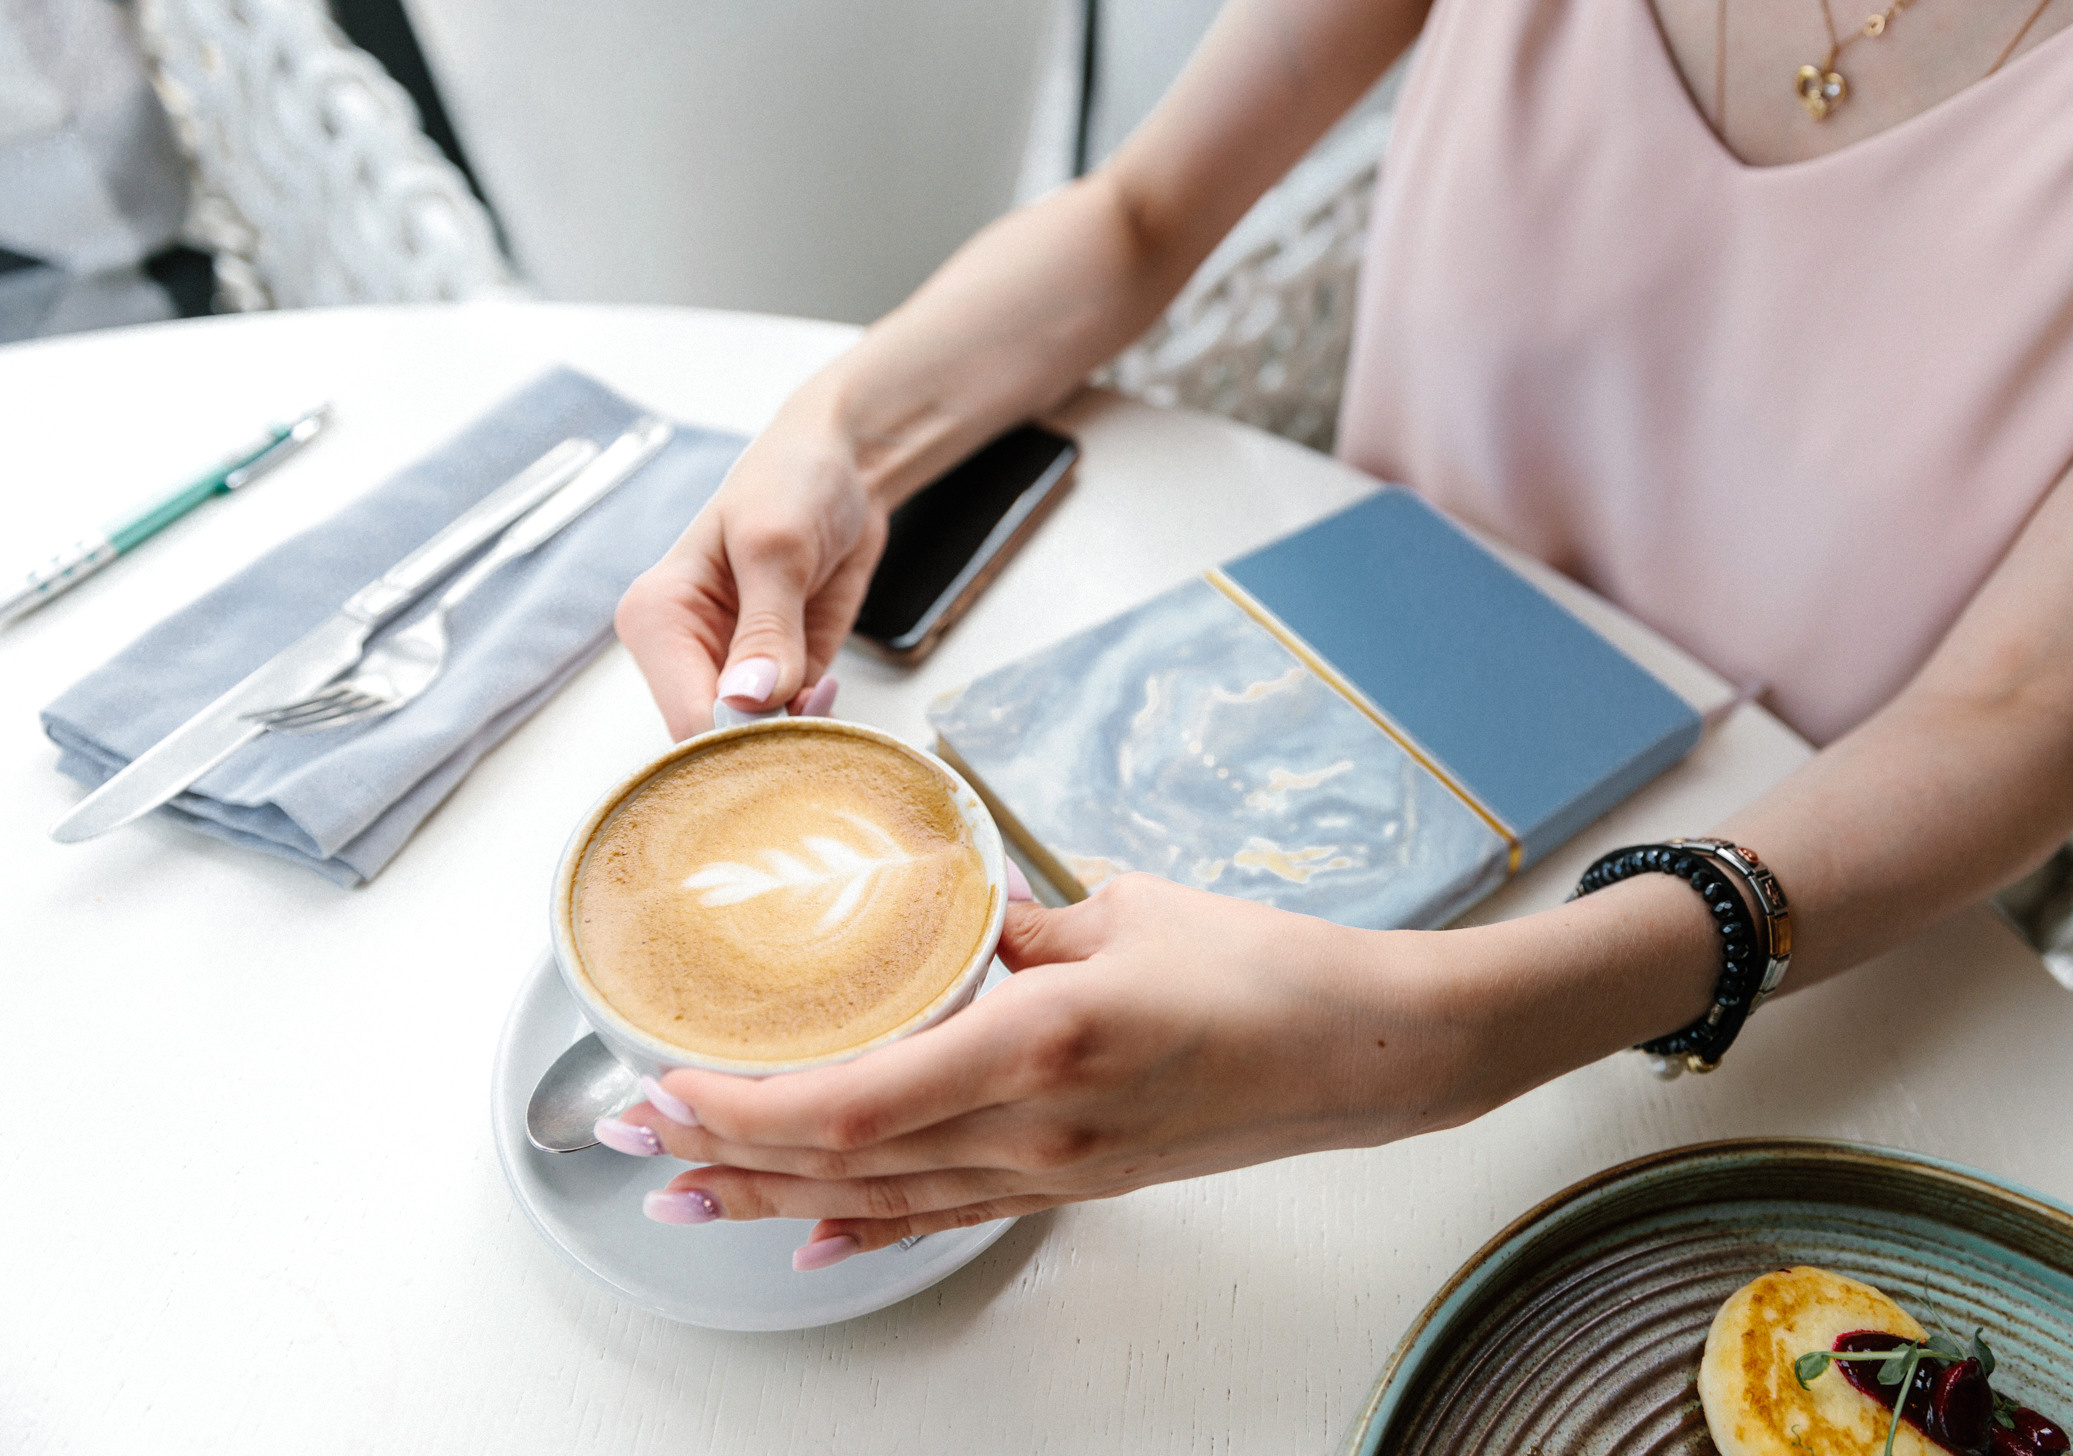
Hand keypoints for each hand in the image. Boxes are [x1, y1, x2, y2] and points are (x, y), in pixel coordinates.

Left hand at [604, 874, 1504, 1266]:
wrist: (1364, 1052)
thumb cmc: (1264, 969)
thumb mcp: (1124, 910)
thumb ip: (1015, 925)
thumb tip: (936, 920)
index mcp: (1041, 1039)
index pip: (853, 1099)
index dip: (744, 1106)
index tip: (671, 1077)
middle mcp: (1034, 1127)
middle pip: (842, 1162)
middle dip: (723, 1150)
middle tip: (627, 1133)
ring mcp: (1054, 1171)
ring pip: (881, 1199)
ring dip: (772, 1196)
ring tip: (683, 1191)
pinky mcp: (1076, 1185)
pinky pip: (949, 1216)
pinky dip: (868, 1229)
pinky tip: (812, 1243)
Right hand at [615, 395, 886, 739]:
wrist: (842, 467)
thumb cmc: (791, 481)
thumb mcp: (777, 545)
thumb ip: (767, 628)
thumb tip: (750, 698)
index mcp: (658, 618)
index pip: (686, 717)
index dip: (738, 739)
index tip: (789, 728)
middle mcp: (686, 653)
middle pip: (714, 743)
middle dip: (768, 744)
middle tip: (817, 713)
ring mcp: (733, 670)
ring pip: (754, 746)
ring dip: (797, 738)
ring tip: (827, 692)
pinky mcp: (779, 677)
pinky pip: (791, 729)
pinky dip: (817, 725)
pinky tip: (832, 690)